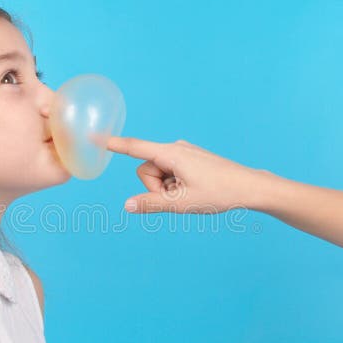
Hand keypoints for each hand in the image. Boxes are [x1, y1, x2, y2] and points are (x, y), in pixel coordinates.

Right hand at [105, 136, 271, 213]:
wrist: (248, 187)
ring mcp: (182, 153)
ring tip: (190, 193)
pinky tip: (195, 189)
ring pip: (158, 174)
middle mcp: (174, 148)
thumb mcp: (182, 203)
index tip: (94, 137)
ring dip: (167, 188)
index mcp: (171, 154)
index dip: (114, 144)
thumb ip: (151, 204)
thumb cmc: (219, 193)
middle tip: (180, 196)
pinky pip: (169, 173)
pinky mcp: (188, 158)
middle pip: (146, 170)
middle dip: (156, 187)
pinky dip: (176, 185)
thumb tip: (127, 205)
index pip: (135, 148)